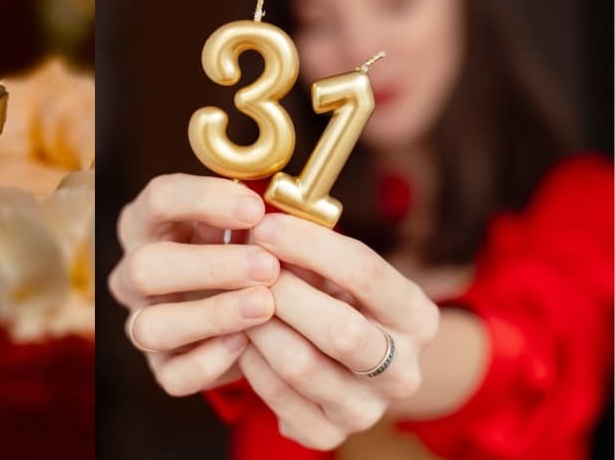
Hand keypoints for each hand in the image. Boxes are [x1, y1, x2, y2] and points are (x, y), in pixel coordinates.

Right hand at [109, 174, 279, 396]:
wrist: (234, 294)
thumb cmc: (236, 242)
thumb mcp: (236, 218)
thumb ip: (249, 214)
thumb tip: (277, 217)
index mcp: (145, 221)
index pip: (158, 199)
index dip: (205, 201)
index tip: (256, 209)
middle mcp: (133, 271)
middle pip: (145, 267)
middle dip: (210, 266)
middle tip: (267, 266)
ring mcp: (141, 320)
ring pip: (151, 326)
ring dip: (211, 315)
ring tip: (264, 305)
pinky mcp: (161, 366)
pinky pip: (173, 375)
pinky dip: (209, 362)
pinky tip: (245, 344)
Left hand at [238, 213, 440, 451]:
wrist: (346, 358)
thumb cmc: (333, 291)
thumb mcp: (335, 262)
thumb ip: (307, 242)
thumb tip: (255, 215)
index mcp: (415, 315)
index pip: (366, 272)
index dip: (309, 245)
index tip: (264, 225)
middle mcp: (403, 370)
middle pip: (341, 331)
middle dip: (284, 291)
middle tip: (247, 265)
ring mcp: (368, 409)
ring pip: (303, 365)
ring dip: (259, 324)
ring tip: (234, 295)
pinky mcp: (328, 433)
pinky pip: (278, 399)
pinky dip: (250, 361)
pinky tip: (238, 332)